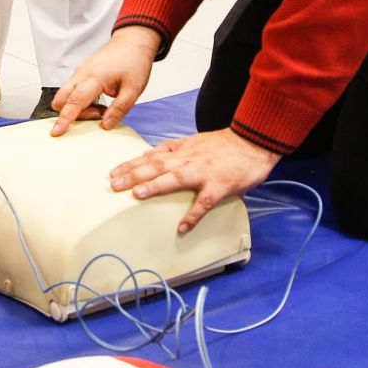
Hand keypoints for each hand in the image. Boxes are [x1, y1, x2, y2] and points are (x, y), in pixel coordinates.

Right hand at [51, 26, 160, 135]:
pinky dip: (80, 99)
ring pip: (65, 95)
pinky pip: (72, 89)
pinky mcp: (81, 72)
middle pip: (61, 99)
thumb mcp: (134, 89)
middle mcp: (82, 73)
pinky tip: (98, 99)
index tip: (57, 132)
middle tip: (97, 115)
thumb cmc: (134, 61)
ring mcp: (80, 72)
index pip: (75, 102)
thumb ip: (119, 109)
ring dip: (77, 107)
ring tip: (101, 107)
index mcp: (95, 77)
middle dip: (71, 114)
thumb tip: (106, 125)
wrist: (133, 42)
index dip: (65, 119)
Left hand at [108, 128, 279, 233]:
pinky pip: (205, 202)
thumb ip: (172, 147)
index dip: (131, 164)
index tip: (113, 173)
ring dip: (156, 185)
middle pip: (156, 166)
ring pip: (176, 178)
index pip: (151, 157)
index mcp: (182, 151)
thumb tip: (149, 152)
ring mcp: (204, 172)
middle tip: (114, 184)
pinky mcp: (220, 185)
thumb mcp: (194, 140)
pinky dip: (194, 214)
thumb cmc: (224, 144)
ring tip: (137, 194)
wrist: (253, 142)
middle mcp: (189, 160)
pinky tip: (182, 227)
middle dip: (133, 174)